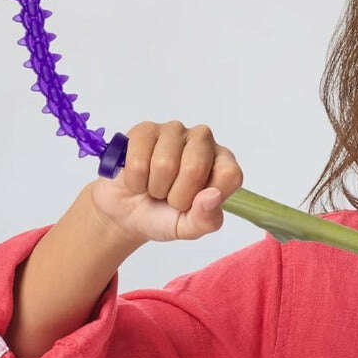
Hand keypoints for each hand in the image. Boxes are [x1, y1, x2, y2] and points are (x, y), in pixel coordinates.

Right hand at [87, 120, 243, 244]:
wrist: (127, 212)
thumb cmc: (165, 216)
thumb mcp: (189, 228)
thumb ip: (206, 219)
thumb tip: (213, 196)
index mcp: (224, 164)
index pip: (229, 174)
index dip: (207, 197)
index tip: (193, 205)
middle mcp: (204, 141)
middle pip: (195, 168)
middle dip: (176, 195)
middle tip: (170, 198)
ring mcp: (175, 131)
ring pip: (164, 163)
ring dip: (154, 187)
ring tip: (155, 187)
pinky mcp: (146, 129)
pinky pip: (138, 160)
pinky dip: (135, 180)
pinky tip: (139, 178)